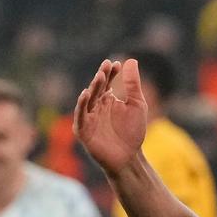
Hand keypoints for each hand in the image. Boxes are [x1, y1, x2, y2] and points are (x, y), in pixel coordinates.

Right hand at [74, 58, 148, 175]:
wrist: (129, 157)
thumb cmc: (132, 132)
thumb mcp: (136, 104)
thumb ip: (133, 84)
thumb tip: (131, 59)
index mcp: (107, 99)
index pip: (107, 82)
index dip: (111, 73)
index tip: (117, 63)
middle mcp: (96, 106)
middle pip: (97, 88)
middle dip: (102, 77)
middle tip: (107, 66)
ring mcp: (89, 118)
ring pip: (88, 99)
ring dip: (93, 88)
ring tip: (100, 76)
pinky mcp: (83, 130)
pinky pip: (80, 115)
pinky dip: (81, 105)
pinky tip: (85, 94)